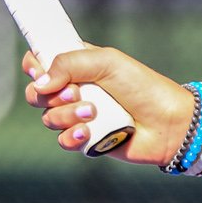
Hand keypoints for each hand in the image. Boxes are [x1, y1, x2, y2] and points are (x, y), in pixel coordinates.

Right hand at [22, 47, 196, 165]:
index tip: (39, 69)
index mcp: (78, 65)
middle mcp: (75, 90)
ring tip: (94, 112)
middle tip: (75, 92)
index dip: (34, 66)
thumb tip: (39, 82)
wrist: (168, 123)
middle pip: (37, 93)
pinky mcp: (86, 140)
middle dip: (50, 95)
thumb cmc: (143, 86)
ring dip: (67, 115)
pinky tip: (90, 133)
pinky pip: (63, 141)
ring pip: (49, 118)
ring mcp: (79, 116)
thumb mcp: (107, 62)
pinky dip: (73, 137)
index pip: (40, 62)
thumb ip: (69, 64)